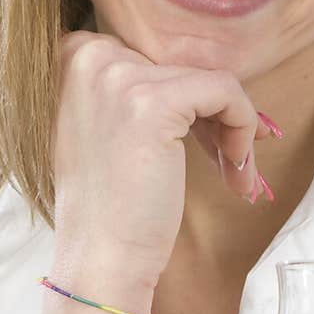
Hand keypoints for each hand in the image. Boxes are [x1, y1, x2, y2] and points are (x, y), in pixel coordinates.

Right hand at [52, 30, 272, 286]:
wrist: (100, 260)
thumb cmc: (110, 203)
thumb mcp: (107, 125)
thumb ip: (136, 87)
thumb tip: (203, 69)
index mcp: (69, 55)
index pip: (153, 53)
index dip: (185, 96)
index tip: (204, 137)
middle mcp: (86, 55)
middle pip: (181, 64)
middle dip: (213, 113)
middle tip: (229, 160)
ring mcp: (116, 76)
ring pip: (208, 79)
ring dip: (234, 128)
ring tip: (237, 173)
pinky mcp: (152, 102)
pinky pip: (225, 91)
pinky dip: (244, 127)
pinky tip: (237, 171)